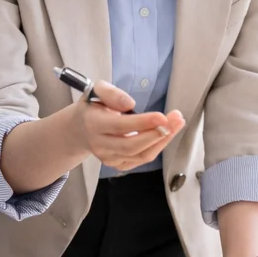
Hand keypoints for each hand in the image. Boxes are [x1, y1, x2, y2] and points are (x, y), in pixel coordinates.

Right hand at [70, 79, 185, 170]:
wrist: (79, 129)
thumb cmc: (93, 106)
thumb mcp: (96, 91)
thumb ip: (111, 93)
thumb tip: (130, 103)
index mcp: (93, 124)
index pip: (120, 126)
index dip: (142, 123)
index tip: (162, 116)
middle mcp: (100, 145)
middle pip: (131, 145)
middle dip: (157, 134)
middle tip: (176, 119)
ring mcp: (109, 158)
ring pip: (140, 155)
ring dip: (163, 140)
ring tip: (177, 123)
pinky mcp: (118, 165)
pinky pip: (142, 159)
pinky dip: (158, 147)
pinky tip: (168, 133)